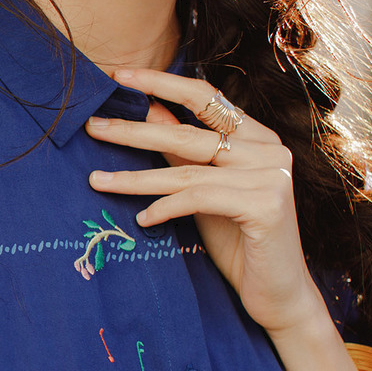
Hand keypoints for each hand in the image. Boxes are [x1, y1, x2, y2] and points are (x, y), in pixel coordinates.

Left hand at [85, 67, 325, 337]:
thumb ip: (183, 153)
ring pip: (187, 170)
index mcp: (257, 138)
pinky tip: (142, 220)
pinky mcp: (266, 205)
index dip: (161, 83)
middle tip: (92, 128)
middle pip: (188, 133)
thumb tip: (151, 110)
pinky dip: (165, 208)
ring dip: (136, 177)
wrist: (279, 296)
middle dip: (133, 131)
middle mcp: (269, 150)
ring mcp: (272, 175)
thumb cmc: (240, 244)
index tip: (119, 75)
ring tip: (97, 180)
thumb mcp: (203, 193)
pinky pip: (199, 199)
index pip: (205, 97)